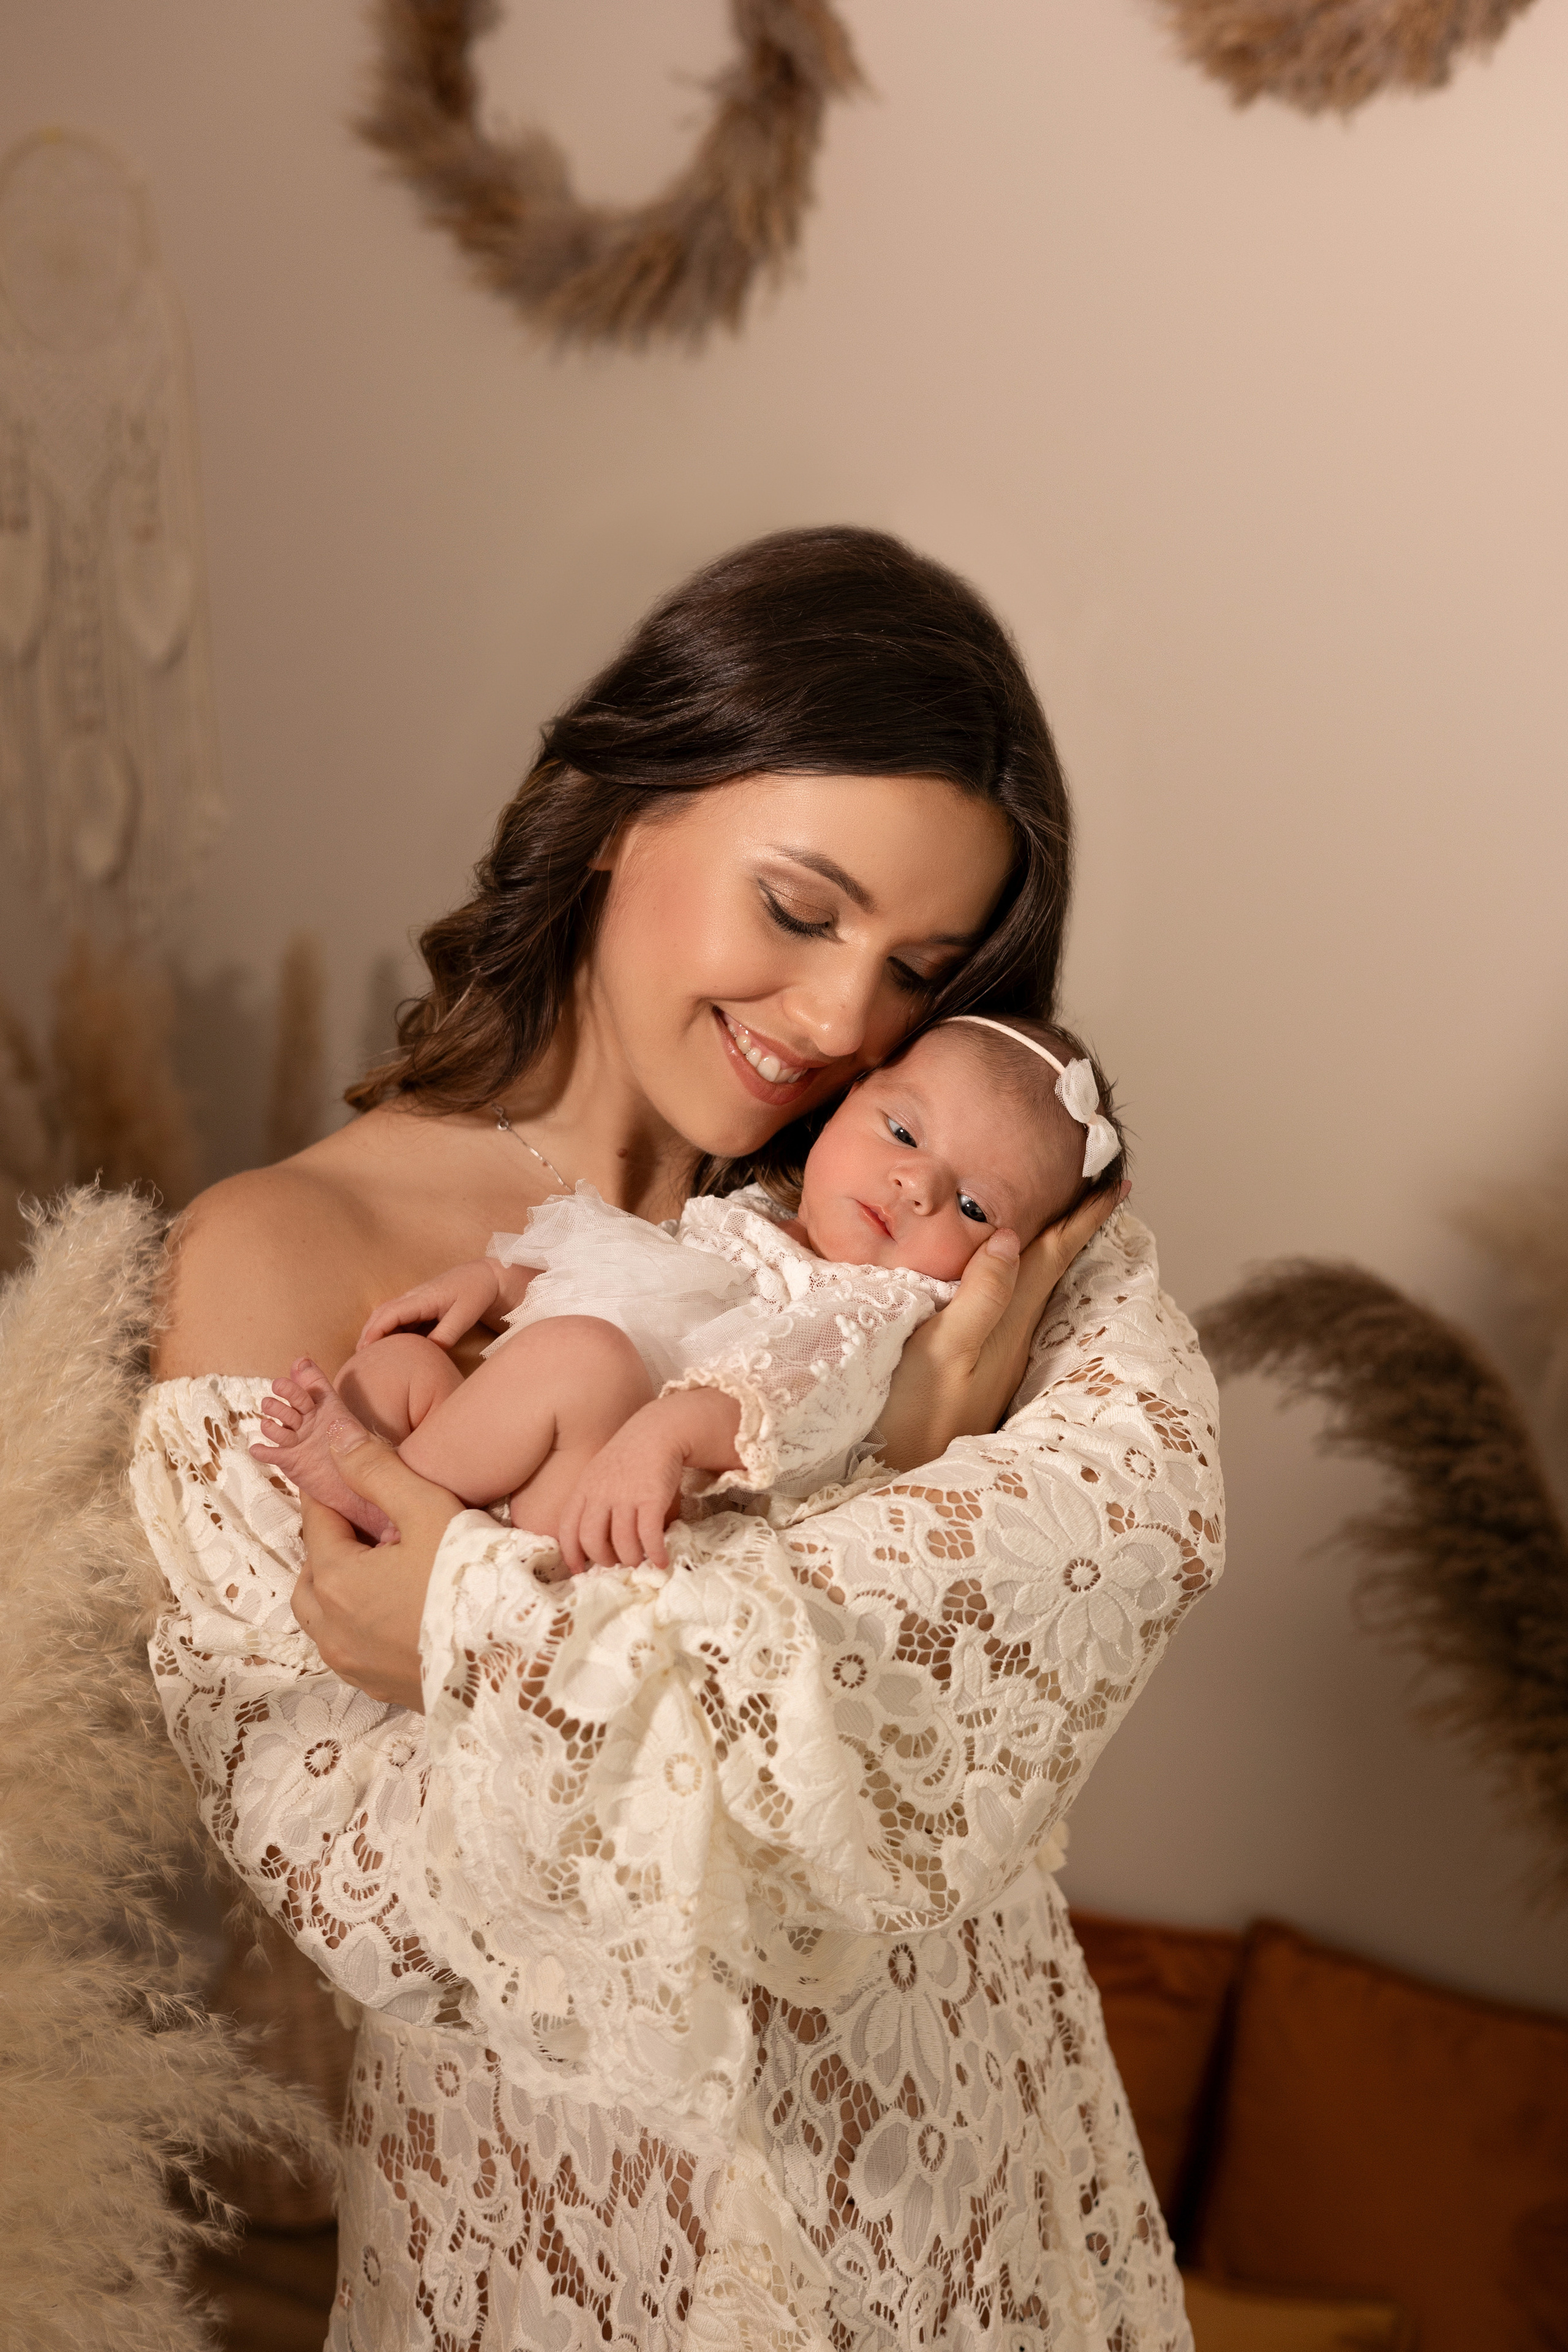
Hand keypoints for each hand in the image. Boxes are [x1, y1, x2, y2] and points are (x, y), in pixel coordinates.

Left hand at [292, 1425, 464, 1708]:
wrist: (516, 1662)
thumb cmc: (472, 1580)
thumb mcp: (429, 1510)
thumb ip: (378, 1472)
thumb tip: (336, 1440)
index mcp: (336, 1580)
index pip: (315, 1520)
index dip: (329, 1491)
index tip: (344, 1472)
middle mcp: (331, 1629)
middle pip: (312, 1571)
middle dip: (330, 1542)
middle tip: (369, 1521)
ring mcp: (352, 1664)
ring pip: (322, 1616)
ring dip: (337, 1587)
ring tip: (379, 1567)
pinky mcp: (376, 1687)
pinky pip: (347, 1647)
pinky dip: (355, 1623)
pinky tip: (393, 1610)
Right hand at [357, 1259, 502, 1350]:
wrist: (485, 1277)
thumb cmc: (476, 1292)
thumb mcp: (465, 1315)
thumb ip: (446, 1335)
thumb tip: (428, 1352)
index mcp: (422, 1298)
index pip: (390, 1314)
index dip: (375, 1331)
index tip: (364, 1349)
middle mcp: (414, 1297)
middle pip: (382, 1313)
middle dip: (368, 1333)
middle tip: (360, 1356)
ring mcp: (416, 1300)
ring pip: (388, 1315)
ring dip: (376, 1332)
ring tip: (369, 1355)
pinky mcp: (420, 1305)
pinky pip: (399, 1318)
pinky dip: (389, 1331)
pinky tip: (389, 1346)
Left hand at [557, 1404, 691, 1572]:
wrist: (658, 1431)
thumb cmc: (630, 1456)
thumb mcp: (599, 1473)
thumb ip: (592, 1500)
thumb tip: (593, 1537)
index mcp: (584, 1489)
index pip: (568, 1528)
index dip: (570, 1554)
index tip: (579, 1570)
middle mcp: (601, 1494)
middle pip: (592, 1541)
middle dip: (603, 1560)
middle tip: (616, 1564)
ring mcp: (626, 1496)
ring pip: (622, 1543)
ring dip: (631, 1559)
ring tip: (640, 1561)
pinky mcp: (651, 1499)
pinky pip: (649, 1536)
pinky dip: (655, 1554)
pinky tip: (661, 1560)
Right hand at [875, 1183, 1128, 1471]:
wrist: (894, 1483)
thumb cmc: (910, 1418)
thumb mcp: (941, 1351)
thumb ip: (979, 1296)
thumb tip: (1011, 1236)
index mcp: (1006, 1326)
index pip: (1052, 1258)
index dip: (1082, 1218)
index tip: (1115, 1180)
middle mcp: (1009, 1340)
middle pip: (1049, 1270)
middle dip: (1072, 1226)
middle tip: (1097, 1187)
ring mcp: (993, 1359)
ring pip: (1030, 1289)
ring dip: (1048, 1250)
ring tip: (1062, 1218)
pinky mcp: (972, 1371)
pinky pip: (1006, 1307)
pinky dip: (1017, 1277)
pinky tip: (1008, 1275)